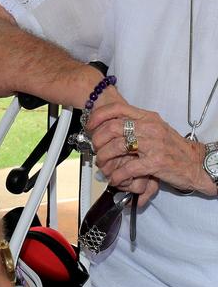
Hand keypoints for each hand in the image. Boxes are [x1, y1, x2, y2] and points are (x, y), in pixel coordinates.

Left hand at [87, 101, 208, 197]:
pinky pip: (128, 168)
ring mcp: (153, 145)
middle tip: (95, 149)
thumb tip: (110, 126)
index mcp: (147, 117)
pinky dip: (117, 175)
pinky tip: (115, 178)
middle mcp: (149, 127)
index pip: (117, 108)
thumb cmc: (174, 147)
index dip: (98, 116)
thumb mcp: (155, 128)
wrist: (197, 163)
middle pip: (112, 128)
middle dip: (97, 140)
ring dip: (104, 158)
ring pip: (116, 147)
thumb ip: (135, 124)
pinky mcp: (156, 163)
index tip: (90, 126)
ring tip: (103, 165)